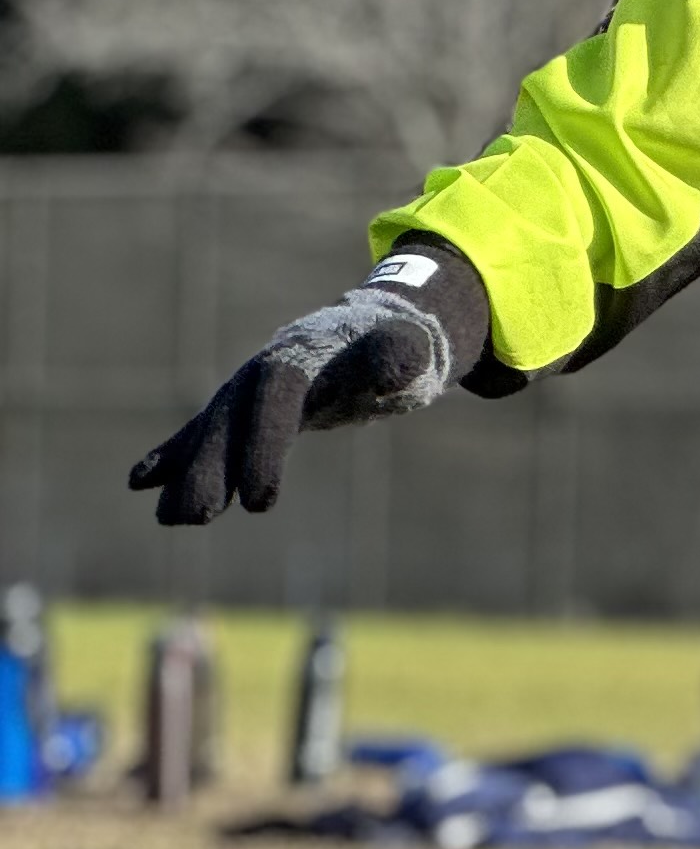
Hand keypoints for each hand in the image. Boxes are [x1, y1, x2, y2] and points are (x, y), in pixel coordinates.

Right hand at [128, 249, 481, 524]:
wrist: (376, 329)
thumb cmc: (401, 345)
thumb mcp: (410, 348)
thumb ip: (400, 357)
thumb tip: (393, 372)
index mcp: (302, 354)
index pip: (276, 399)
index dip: (263, 446)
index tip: (261, 501)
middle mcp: (263, 370)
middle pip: (231, 419)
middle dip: (212, 468)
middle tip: (196, 517)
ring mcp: (249, 388)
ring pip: (212, 431)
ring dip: (189, 473)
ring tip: (172, 519)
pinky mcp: (246, 407)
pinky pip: (206, 432)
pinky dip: (174, 455)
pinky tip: (140, 483)